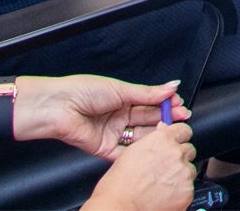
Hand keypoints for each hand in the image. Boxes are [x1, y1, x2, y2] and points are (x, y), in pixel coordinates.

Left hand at [13, 75, 182, 157]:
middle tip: (182, 117)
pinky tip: (152, 145)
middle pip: (147, 119)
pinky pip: (125, 152)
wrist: (58, 107)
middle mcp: (118, 116)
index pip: (149, 102)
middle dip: (164, 118)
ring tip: (169, 129)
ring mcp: (113, 133)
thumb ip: (147, 93)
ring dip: (155, 133)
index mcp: (122, 98)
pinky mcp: (105, 148)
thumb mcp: (120, 89)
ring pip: (140, 135)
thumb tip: (171, 86)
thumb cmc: (82, 91)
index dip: (165, 103)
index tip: (179, 103)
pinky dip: (139, 150)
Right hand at [82, 120, 195, 210]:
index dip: (179, 138)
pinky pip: (189, 187)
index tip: (177, 143)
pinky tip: (164, 195)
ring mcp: (183, 172)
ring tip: (162, 185)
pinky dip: (180, 192)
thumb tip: (162, 129)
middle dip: (179, 158)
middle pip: (188, 150)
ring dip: (180, 175)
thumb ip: (152, 139)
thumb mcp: (132, 153)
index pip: (184, 130)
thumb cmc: (119, 184)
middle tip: (164, 170)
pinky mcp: (187, 190)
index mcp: (162, 140)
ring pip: (190, 169)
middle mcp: (175, 153)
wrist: (118, 207)